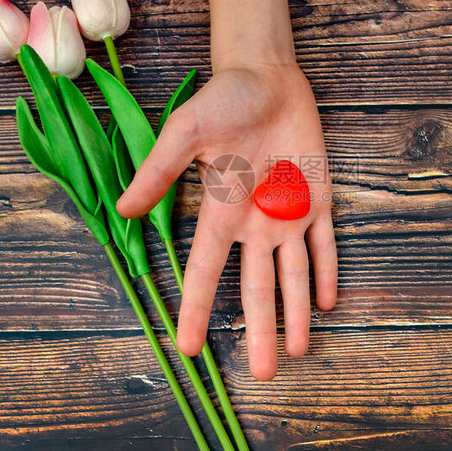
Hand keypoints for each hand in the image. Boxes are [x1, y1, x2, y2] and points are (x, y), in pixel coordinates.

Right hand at [116, 61, 337, 379]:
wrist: (266, 76)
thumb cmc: (223, 100)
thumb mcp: (186, 132)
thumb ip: (159, 171)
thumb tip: (124, 211)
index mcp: (219, 211)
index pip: (205, 270)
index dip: (195, 309)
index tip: (188, 348)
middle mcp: (253, 222)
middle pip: (255, 286)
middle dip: (261, 329)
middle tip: (265, 374)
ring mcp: (287, 212)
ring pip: (293, 273)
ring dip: (297, 311)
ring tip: (299, 351)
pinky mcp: (317, 198)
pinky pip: (324, 242)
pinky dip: (326, 270)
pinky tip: (326, 301)